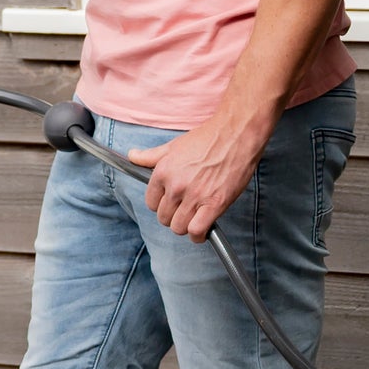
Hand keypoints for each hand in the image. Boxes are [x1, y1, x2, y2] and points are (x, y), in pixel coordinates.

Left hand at [131, 113, 270, 243]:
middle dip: (173, 216)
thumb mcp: (174, 145)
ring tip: (194, 219)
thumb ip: (150, 155)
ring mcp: (195, 196)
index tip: (171, 202)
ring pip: (178, 227)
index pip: (151, 203)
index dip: (161, 204)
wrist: (236, 134)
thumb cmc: (208, 138)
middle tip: (185, 209)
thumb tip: (132, 155)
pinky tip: (202, 230)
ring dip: (185, 226)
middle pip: (164, 218)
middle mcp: (176, 186)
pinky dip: (198, 235)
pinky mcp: (214, 204)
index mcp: (163, 172)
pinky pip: (197, 230)